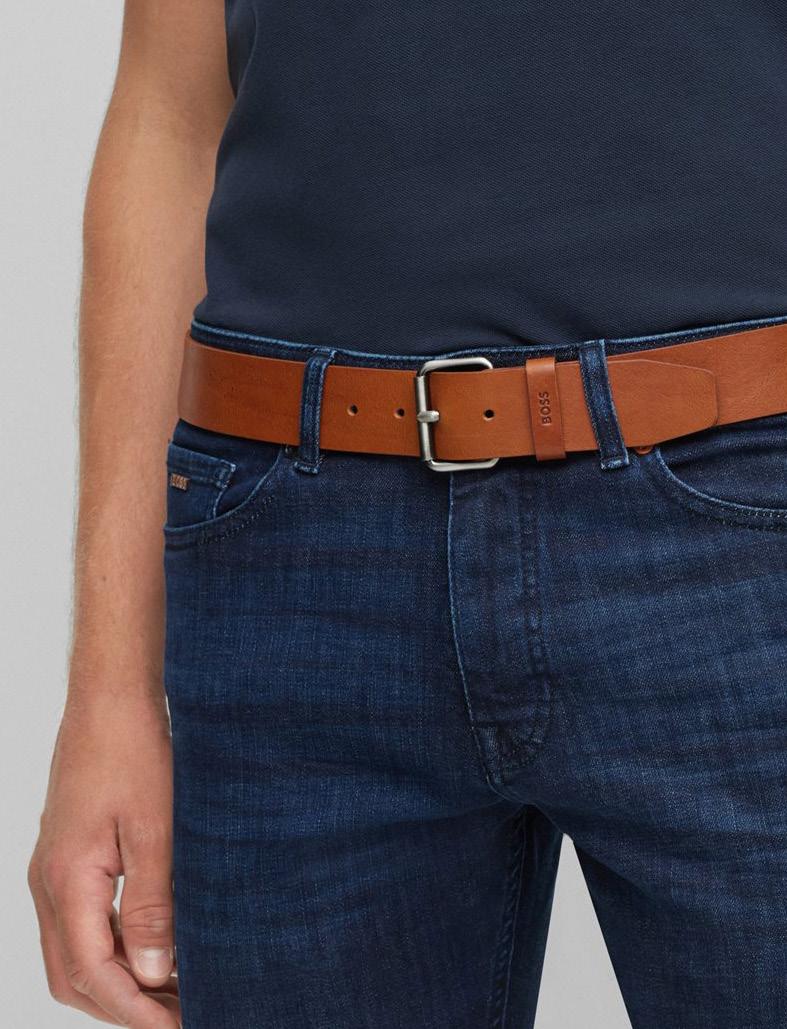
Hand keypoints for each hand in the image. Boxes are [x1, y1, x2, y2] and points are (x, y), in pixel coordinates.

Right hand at [29, 693, 178, 1026]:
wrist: (110, 698)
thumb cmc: (133, 751)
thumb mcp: (154, 829)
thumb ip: (151, 904)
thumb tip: (152, 972)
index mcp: (66, 880)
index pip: (94, 974)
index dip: (137, 1011)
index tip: (181, 1026)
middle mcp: (48, 883)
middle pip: (75, 976)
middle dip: (123, 1007)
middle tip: (181, 1015)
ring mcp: (54, 869)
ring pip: (74, 953)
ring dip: (117, 981)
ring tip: (173, 989)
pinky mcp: (67, 856)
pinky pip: (80, 922)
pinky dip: (112, 947)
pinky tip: (151, 944)